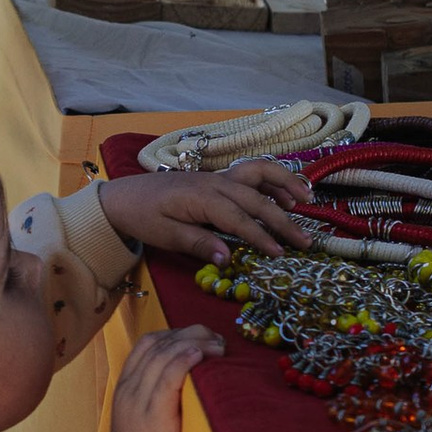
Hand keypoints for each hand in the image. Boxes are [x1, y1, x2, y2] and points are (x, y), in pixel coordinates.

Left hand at [96, 162, 316, 265]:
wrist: (124, 196)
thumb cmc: (144, 217)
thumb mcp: (166, 236)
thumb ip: (198, 244)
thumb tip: (228, 259)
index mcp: (202, 198)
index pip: (239, 219)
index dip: (261, 237)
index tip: (280, 253)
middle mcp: (215, 182)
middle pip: (257, 199)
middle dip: (283, 220)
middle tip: (305, 241)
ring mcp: (218, 177)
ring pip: (259, 173)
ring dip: (285, 183)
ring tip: (307, 200)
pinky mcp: (218, 178)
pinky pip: (251, 173)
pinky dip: (272, 179)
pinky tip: (286, 193)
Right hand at [104, 322, 220, 431]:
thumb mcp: (146, 425)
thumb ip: (160, 402)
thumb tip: (195, 383)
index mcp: (125, 390)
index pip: (147, 344)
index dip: (176, 332)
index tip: (202, 337)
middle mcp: (128, 391)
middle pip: (158, 343)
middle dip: (190, 333)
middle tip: (217, 340)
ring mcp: (137, 403)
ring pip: (163, 354)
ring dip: (194, 342)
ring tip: (218, 347)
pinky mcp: (152, 417)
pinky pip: (167, 376)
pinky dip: (184, 359)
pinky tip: (201, 354)